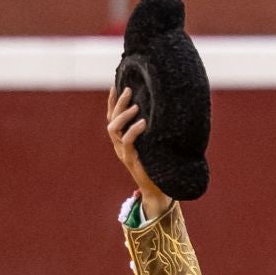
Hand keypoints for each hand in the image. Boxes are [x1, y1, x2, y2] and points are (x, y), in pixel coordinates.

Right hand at [107, 84, 171, 217]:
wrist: (158, 189)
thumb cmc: (159, 164)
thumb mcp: (153, 143)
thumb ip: (153, 130)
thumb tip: (163, 109)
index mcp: (122, 140)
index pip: (112, 117)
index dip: (112, 102)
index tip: (116, 85)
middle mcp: (119, 145)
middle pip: (111, 120)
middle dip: (118, 103)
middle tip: (128, 90)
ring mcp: (123, 152)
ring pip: (114, 129)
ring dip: (123, 115)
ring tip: (136, 106)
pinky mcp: (130, 160)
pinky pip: (127, 142)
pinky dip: (134, 131)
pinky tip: (144, 123)